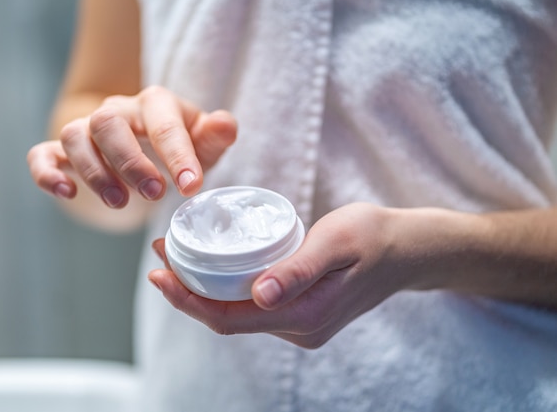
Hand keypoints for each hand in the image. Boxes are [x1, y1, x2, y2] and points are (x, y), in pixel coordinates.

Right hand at [27, 86, 236, 206]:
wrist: (144, 147)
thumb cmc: (179, 147)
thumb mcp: (203, 144)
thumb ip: (214, 136)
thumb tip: (227, 125)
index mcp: (155, 104)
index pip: (163, 124)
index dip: (178, 156)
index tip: (191, 187)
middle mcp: (117, 111)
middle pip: (108, 122)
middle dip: (130, 161)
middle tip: (154, 194)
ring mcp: (87, 129)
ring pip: (75, 136)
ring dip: (94, 172)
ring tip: (120, 202)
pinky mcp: (63, 151)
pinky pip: (42, 153)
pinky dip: (47, 172)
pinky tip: (67, 193)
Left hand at [149, 203, 420, 348]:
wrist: (407, 250)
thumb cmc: (373, 236)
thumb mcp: (335, 243)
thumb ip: (298, 270)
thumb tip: (259, 295)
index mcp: (304, 315)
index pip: (230, 319)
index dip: (188, 300)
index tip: (160, 272)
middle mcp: (299, 329)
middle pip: (227, 320)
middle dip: (188, 292)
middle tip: (162, 254)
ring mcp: (301, 326)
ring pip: (239, 315)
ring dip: (205, 290)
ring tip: (180, 256)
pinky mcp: (302, 314)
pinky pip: (254, 308)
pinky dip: (227, 290)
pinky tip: (216, 267)